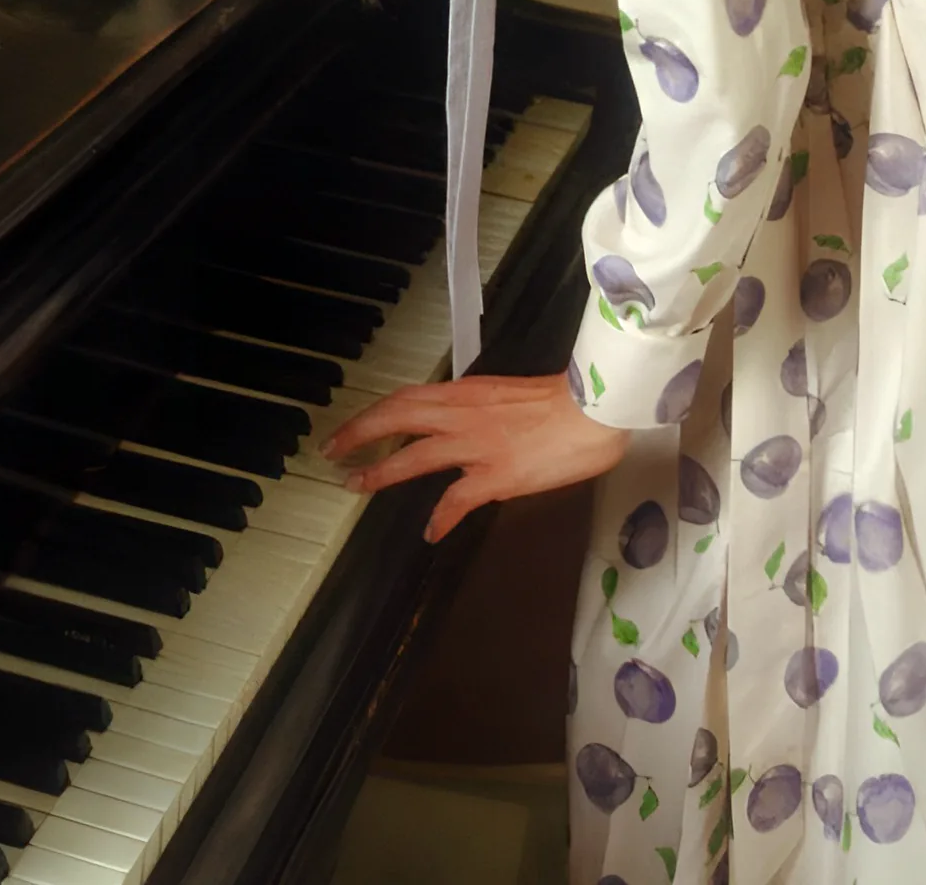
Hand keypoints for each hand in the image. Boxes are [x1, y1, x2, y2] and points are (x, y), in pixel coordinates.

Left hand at [320, 373, 630, 542]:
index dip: (372, 414)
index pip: (405, 399)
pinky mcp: (497, 476)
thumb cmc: (560, 400)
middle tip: (332, 452)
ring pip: (414, 457)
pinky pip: (458, 498)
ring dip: (382, 472)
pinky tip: (431, 531)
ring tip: (357, 485)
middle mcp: (462, 416)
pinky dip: (441, 516)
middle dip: (359, 435)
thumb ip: (477, 411)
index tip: (349, 428)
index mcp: (465, 393)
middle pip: (396, 419)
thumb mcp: (505, 395)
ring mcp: (476, 446)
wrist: (594, 409)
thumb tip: (459, 428)